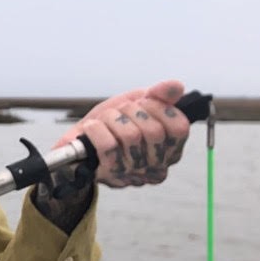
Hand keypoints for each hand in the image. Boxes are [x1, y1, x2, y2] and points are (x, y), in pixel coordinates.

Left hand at [57, 79, 190, 187]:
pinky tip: (92, 127)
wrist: (80, 141)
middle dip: (133, 110)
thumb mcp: (138, 104)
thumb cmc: (113, 124)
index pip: (179, 128)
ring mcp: (133, 173)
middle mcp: (155, 167)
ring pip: (130, 136)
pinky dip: (97, 129)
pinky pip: (108, 146)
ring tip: (105, 119)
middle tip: (122, 110)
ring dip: (112, 118)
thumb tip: (176, 86)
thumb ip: (159, 94)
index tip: (145, 102)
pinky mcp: (108, 174)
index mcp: (170, 151)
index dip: (161, 108)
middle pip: (154, 131)